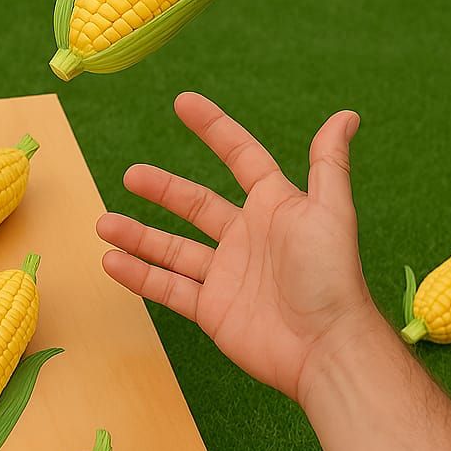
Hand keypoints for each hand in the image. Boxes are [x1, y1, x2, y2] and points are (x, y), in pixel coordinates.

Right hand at [96, 92, 375, 401]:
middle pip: (196, 205)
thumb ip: (329, 164)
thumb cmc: (330, 276)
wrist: (324, 347)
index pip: (241, 158)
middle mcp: (247, 238)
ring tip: (103, 224)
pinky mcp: (212, 309)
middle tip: (131, 175)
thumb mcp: (331, 211)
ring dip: (138, 236)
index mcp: (274, 207)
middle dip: (162, 189)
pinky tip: (111, 262)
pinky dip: (140, 276)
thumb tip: (347, 115)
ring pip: (173, 249)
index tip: (183, 103)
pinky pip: (168, 288)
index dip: (214, 130)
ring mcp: (226, 275)